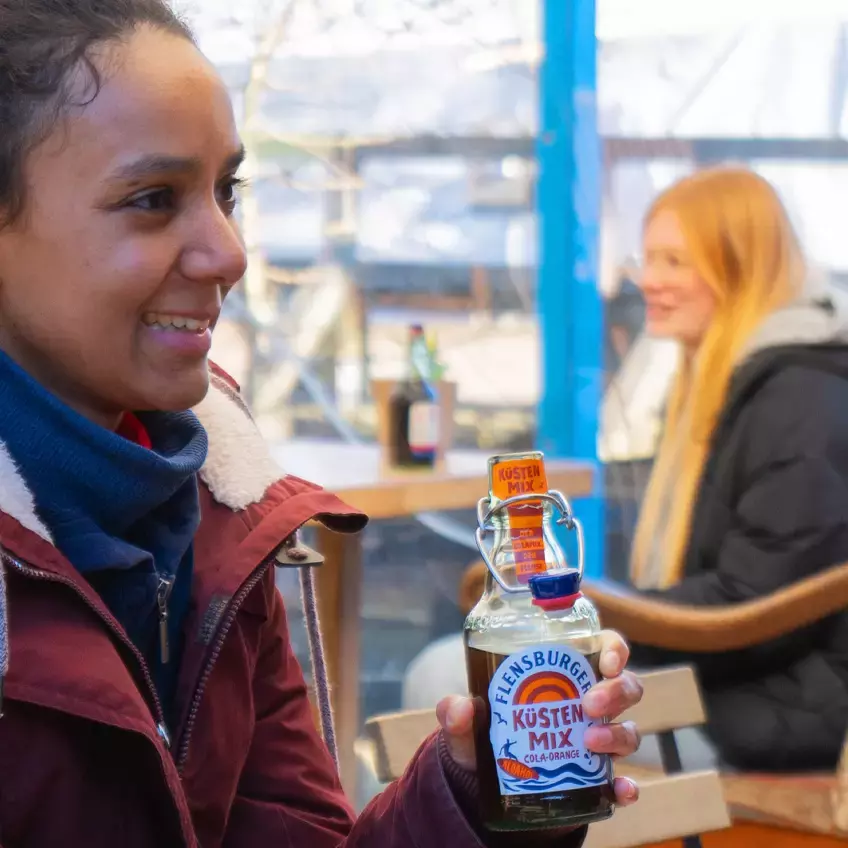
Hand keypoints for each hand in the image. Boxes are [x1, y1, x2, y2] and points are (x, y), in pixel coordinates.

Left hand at [437, 629, 641, 806]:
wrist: (489, 786)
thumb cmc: (486, 736)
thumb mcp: (467, 724)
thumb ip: (457, 714)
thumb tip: (460, 707)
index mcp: (566, 675)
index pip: (604, 648)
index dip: (615, 648)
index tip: (608, 659)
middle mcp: (590, 704)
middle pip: (625, 686)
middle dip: (615, 691)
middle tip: (589, 704)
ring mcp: (598, 741)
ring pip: (628, 730)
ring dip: (617, 734)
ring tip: (589, 743)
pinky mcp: (597, 781)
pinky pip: (621, 783)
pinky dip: (625, 787)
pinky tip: (622, 791)